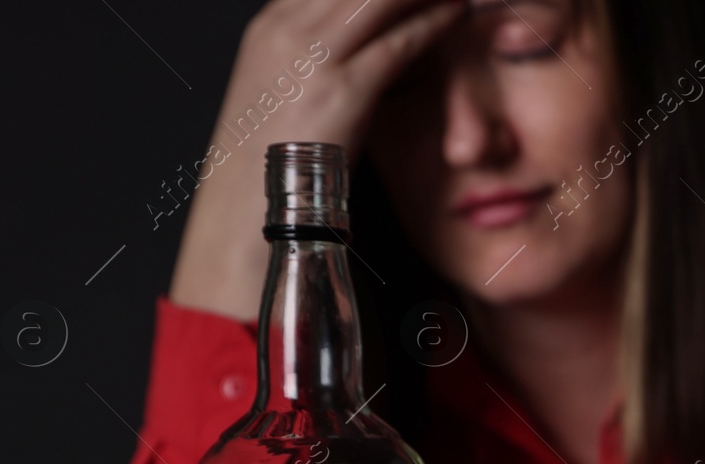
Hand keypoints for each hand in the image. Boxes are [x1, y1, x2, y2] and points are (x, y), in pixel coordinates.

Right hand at [170, 0, 465, 317]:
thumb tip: (354, 49)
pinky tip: (457, 13)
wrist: (247, 204)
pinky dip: (432, 23)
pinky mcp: (342, 88)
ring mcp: (311, 55)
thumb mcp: (285, 91)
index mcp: (271, 24)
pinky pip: (397, 42)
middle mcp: (286, 27)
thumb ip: (316, 58)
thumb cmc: (270, 158)